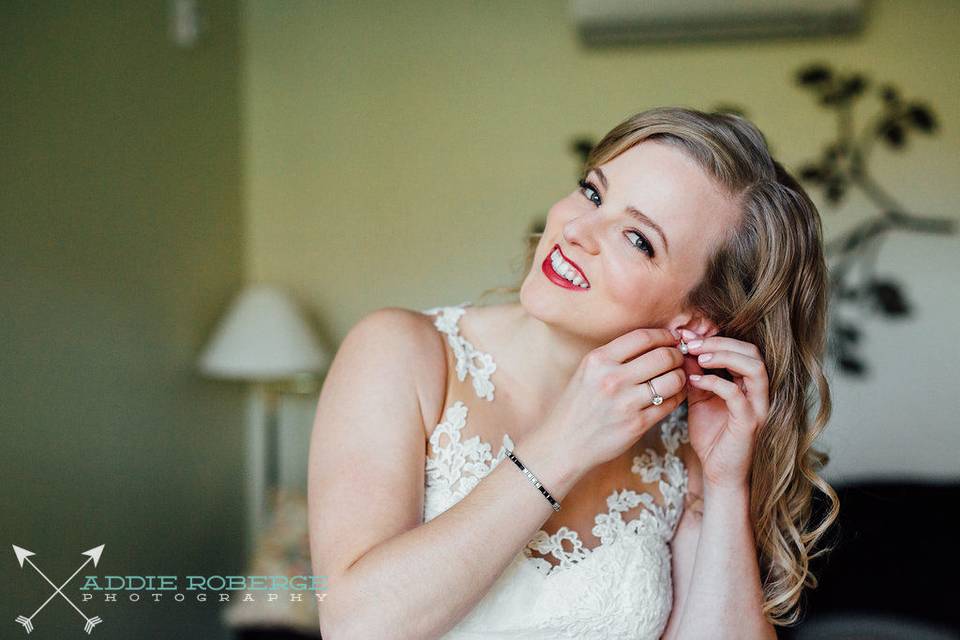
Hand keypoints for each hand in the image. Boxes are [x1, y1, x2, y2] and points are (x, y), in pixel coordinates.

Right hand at [538, 328, 687, 477]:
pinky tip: (673, 395)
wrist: (564, 443)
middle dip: (677, 355)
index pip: (643, 337)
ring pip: (673, 380)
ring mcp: (626, 402)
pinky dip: (678, 397)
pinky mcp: (637, 424)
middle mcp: (612, 378)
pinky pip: (670, 404)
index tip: (671, 339)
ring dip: (681, 376)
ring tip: (678, 376)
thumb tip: (653, 343)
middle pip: (663, 356)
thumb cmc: (577, 406)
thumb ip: (615, 357)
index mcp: (598, 360)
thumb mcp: (587, 372)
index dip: (664, 335)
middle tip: (679, 358)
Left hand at [679, 329, 769, 489]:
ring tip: (697, 356)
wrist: (718, 472)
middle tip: (691, 343)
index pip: (741, 348)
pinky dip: (715, 382)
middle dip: (719, 342)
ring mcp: (758, 406)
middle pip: (751, 351)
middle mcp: (758, 392)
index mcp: (747, 383)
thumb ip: (695, 376)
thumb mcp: (699, 399)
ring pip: (754, 367)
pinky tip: (694, 381)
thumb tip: (682, 350)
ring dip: (724, 356)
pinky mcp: (750, 422)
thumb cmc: (711, 437)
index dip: (714, 337)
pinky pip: (737, 395)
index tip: (686, 335)